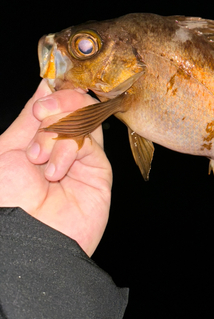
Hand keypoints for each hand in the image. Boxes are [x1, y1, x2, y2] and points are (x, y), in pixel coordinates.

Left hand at [0, 80, 111, 255]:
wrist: (26, 236)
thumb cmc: (7, 198)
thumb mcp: (7, 150)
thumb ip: (30, 117)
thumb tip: (45, 83)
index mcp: (39, 139)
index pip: (58, 102)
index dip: (54, 94)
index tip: (40, 102)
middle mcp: (62, 146)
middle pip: (77, 104)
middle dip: (58, 105)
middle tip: (40, 116)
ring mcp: (82, 158)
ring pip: (86, 119)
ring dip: (59, 130)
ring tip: (39, 158)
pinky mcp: (99, 171)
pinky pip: (91, 142)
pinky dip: (70, 149)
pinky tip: (56, 170)